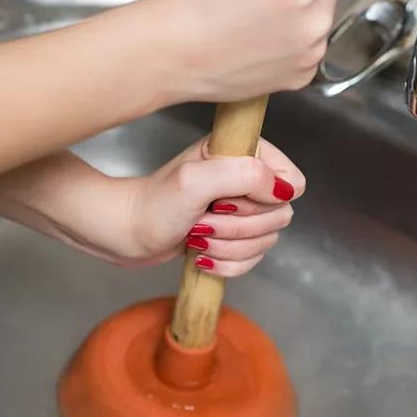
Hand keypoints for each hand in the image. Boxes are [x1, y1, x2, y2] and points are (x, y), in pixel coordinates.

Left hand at [120, 137, 304, 276]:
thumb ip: (244, 174)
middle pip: (280, 216)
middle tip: (203, 220)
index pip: (292, 180)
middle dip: (239, 227)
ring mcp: (240, 210)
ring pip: (267, 241)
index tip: (227, 201)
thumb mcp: (195, 181)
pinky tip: (202, 255)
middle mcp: (246, 179)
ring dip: (230, 246)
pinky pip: (253, 259)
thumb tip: (283, 190)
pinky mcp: (232, 236)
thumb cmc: (152, 204)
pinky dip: (228, 263)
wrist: (125, 233)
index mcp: (243, 153)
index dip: (267, 199)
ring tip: (197, 235)